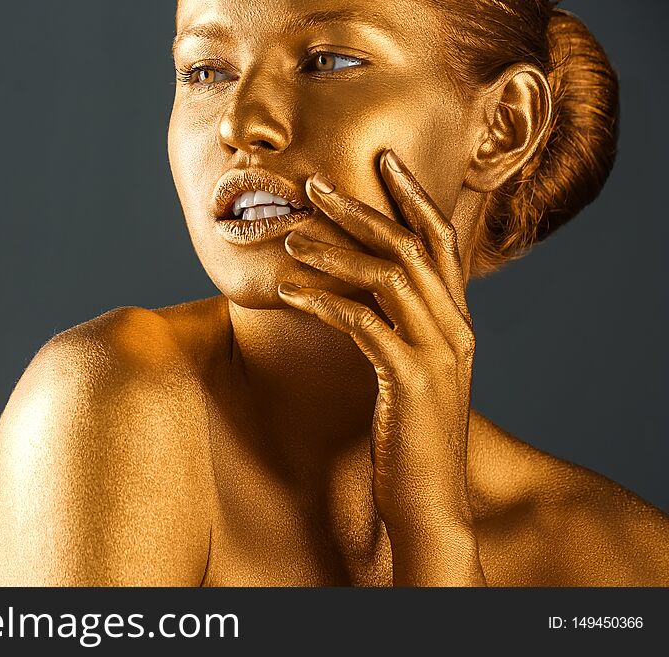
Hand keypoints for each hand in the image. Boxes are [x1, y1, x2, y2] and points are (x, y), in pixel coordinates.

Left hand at [277, 150, 484, 584]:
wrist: (427, 498)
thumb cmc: (411, 435)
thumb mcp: (412, 371)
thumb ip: (400, 329)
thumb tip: (364, 296)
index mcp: (457, 322)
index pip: (443, 241)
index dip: (415, 195)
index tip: (384, 160)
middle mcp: (455, 328)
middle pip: (411, 246)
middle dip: (362, 209)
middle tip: (315, 184)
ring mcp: (438, 353)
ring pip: (387, 276)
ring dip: (333, 251)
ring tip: (289, 237)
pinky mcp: (411, 379)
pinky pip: (362, 323)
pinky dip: (323, 301)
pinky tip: (288, 292)